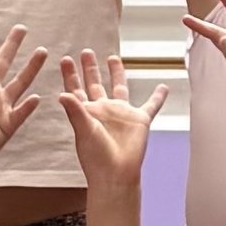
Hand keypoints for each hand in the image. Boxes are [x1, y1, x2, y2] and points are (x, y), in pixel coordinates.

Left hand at [61, 50, 163, 185]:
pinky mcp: (139, 120)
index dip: (71, 75)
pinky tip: (163, 87)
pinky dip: (158, 97)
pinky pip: (151, 105)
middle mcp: (103, 110)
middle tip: (86, 52)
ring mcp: (121, 114)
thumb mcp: (83, 130)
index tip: (66, 59)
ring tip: (113, 57)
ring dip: (117, 73)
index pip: (76, 89)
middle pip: (95, 83)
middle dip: (90, 68)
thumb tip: (62, 94)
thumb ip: (75, 111)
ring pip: (119, 87)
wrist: (116, 173)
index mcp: (87, 112)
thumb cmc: (96, 157)